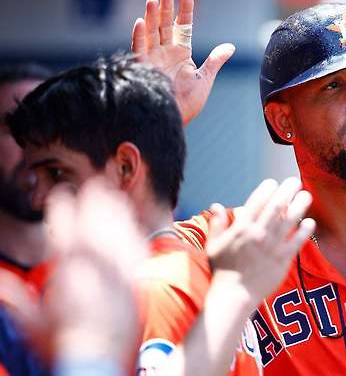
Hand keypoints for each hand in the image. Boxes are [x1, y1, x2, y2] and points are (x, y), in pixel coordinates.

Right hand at [44, 179, 146, 365]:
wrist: (99, 363)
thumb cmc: (63, 345)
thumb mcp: (34, 324)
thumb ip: (16, 298)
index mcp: (67, 279)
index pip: (64, 236)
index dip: (62, 213)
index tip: (60, 196)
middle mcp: (96, 274)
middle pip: (96, 229)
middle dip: (94, 202)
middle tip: (93, 181)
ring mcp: (118, 277)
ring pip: (118, 236)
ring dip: (116, 212)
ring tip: (113, 193)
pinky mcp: (135, 285)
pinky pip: (136, 253)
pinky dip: (133, 233)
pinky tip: (132, 223)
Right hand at [131, 0, 234, 124]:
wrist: (173, 121)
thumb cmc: (187, 103)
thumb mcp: (204, 79)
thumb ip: (215, 61)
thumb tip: (231, 46)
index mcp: (180, 54)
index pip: (183, 28)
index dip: (185, 13)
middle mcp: (165, 54)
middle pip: (165, 27)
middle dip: (166, 10)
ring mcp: (153, 60)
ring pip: (151, 34)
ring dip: (152, 17)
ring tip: (154, 1)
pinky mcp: (142, 69)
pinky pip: (139, 50)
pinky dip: (139, 36)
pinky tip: (141, 22)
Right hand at [205, 178, 314, 305]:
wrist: (234, 296)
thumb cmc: (222, 271)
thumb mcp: (214, 245)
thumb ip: (217, 224)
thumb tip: (216, 205)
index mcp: (241, 228)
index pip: (256, 201)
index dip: (267, 189)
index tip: (273, 182)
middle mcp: (258, 234)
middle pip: (276, 206)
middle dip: (287, 190)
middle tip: (295, 181)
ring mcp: (271, 247)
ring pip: (289, 221)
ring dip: (299, 205)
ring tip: (306, 195)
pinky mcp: (282, 260)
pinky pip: (297, 242)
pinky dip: (304, 231)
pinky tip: (310, 221)